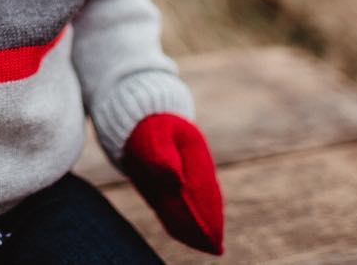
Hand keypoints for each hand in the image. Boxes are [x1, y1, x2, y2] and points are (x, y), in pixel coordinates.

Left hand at [121, 113, 223, 254]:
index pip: (201, 189)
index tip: (211, 236)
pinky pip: (185, 198)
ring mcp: (186, 168)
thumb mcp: (152, 134)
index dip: (205, 214)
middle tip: (216, 249)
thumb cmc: (145, 120)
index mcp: (193, 150)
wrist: (140, 108)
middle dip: (209, 223)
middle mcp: (194, 162)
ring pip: (197, 200)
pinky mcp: (174, 174)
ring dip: (203, 222)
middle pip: (204, 197)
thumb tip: (176, 183)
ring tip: (209, 245)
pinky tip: (189, 230)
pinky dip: (189, 215)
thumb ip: (161, 156)